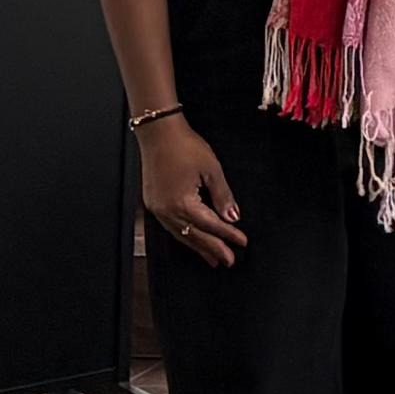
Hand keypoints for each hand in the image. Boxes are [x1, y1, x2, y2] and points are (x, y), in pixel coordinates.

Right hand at [135, 117, 242, 267]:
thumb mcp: (212, 170)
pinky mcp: (153, 202)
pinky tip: (191, 239)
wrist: (159, 133)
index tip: (242, 242)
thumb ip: (223, 197)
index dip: (228, 235)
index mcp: (182, 203)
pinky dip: (183, 234)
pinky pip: (169, 226)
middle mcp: (166, 209)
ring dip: (197, 246)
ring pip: (180, 234)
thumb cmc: (184, 146)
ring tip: (212, 258)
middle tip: (228, 261)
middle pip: (194, 235)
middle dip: (213, 249)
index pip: (211, 225)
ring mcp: (156, 207)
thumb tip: (233, 217)